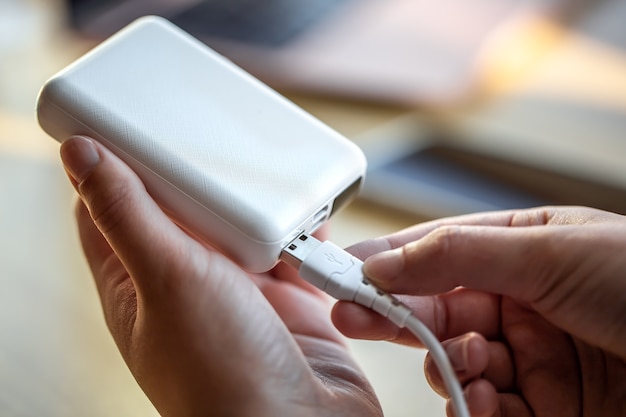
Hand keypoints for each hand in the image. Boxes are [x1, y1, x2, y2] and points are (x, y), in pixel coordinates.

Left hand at [60, 136, 381, 416]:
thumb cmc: (223, 376)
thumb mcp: (167, 278)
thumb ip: (129, 215)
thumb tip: (82, 158)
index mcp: (140, 284)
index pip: (113, 211)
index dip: (117, 166)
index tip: (131, 127)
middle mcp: (188, 288)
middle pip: (185, 212)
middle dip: (199, 177)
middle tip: (210, 140)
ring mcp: (239, 295)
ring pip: (241, 228)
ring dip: (255, 205)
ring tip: (265, 180)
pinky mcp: (287, 301)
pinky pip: (291, 251)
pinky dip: (300, 234)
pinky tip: (306, 222)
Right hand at [333, 206, 625, 416]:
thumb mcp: (549, 248)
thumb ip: (457, 252)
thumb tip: (384, 259)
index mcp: (523, 250)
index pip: (437, 251)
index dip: (386, 259)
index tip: (340, 270)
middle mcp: (521, 302)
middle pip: (437, 306)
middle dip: (395, 312)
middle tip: (351, 314)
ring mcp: (530, 357)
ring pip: (455, 361)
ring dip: (448, 365)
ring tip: (465, 365)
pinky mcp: (543, 407)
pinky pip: (485, 407)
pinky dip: (473, 407)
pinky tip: (479, 399)